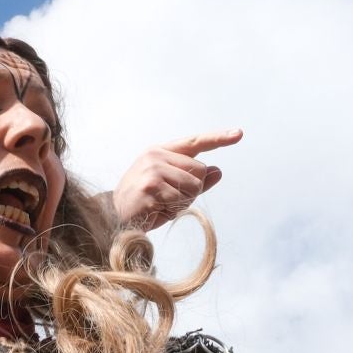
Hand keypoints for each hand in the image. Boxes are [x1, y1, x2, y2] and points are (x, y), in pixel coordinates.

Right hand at [111, 131, 242, 228]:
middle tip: (168, 200)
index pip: (194, 142)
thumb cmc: (144, 205)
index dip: (218, 138)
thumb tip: (218, 170)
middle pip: (200, 170)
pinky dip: (172, 210)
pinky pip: (181, 200)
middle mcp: (156, 156)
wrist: (113, 218)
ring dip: (182, 202)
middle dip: (192, 190)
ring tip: (160, 205)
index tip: (239, 134)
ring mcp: (152, 170)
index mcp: (160, 152)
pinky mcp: (151, 186)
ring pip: (194, 186)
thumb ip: (195, 180)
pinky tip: (155, 210)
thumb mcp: (173, 191)